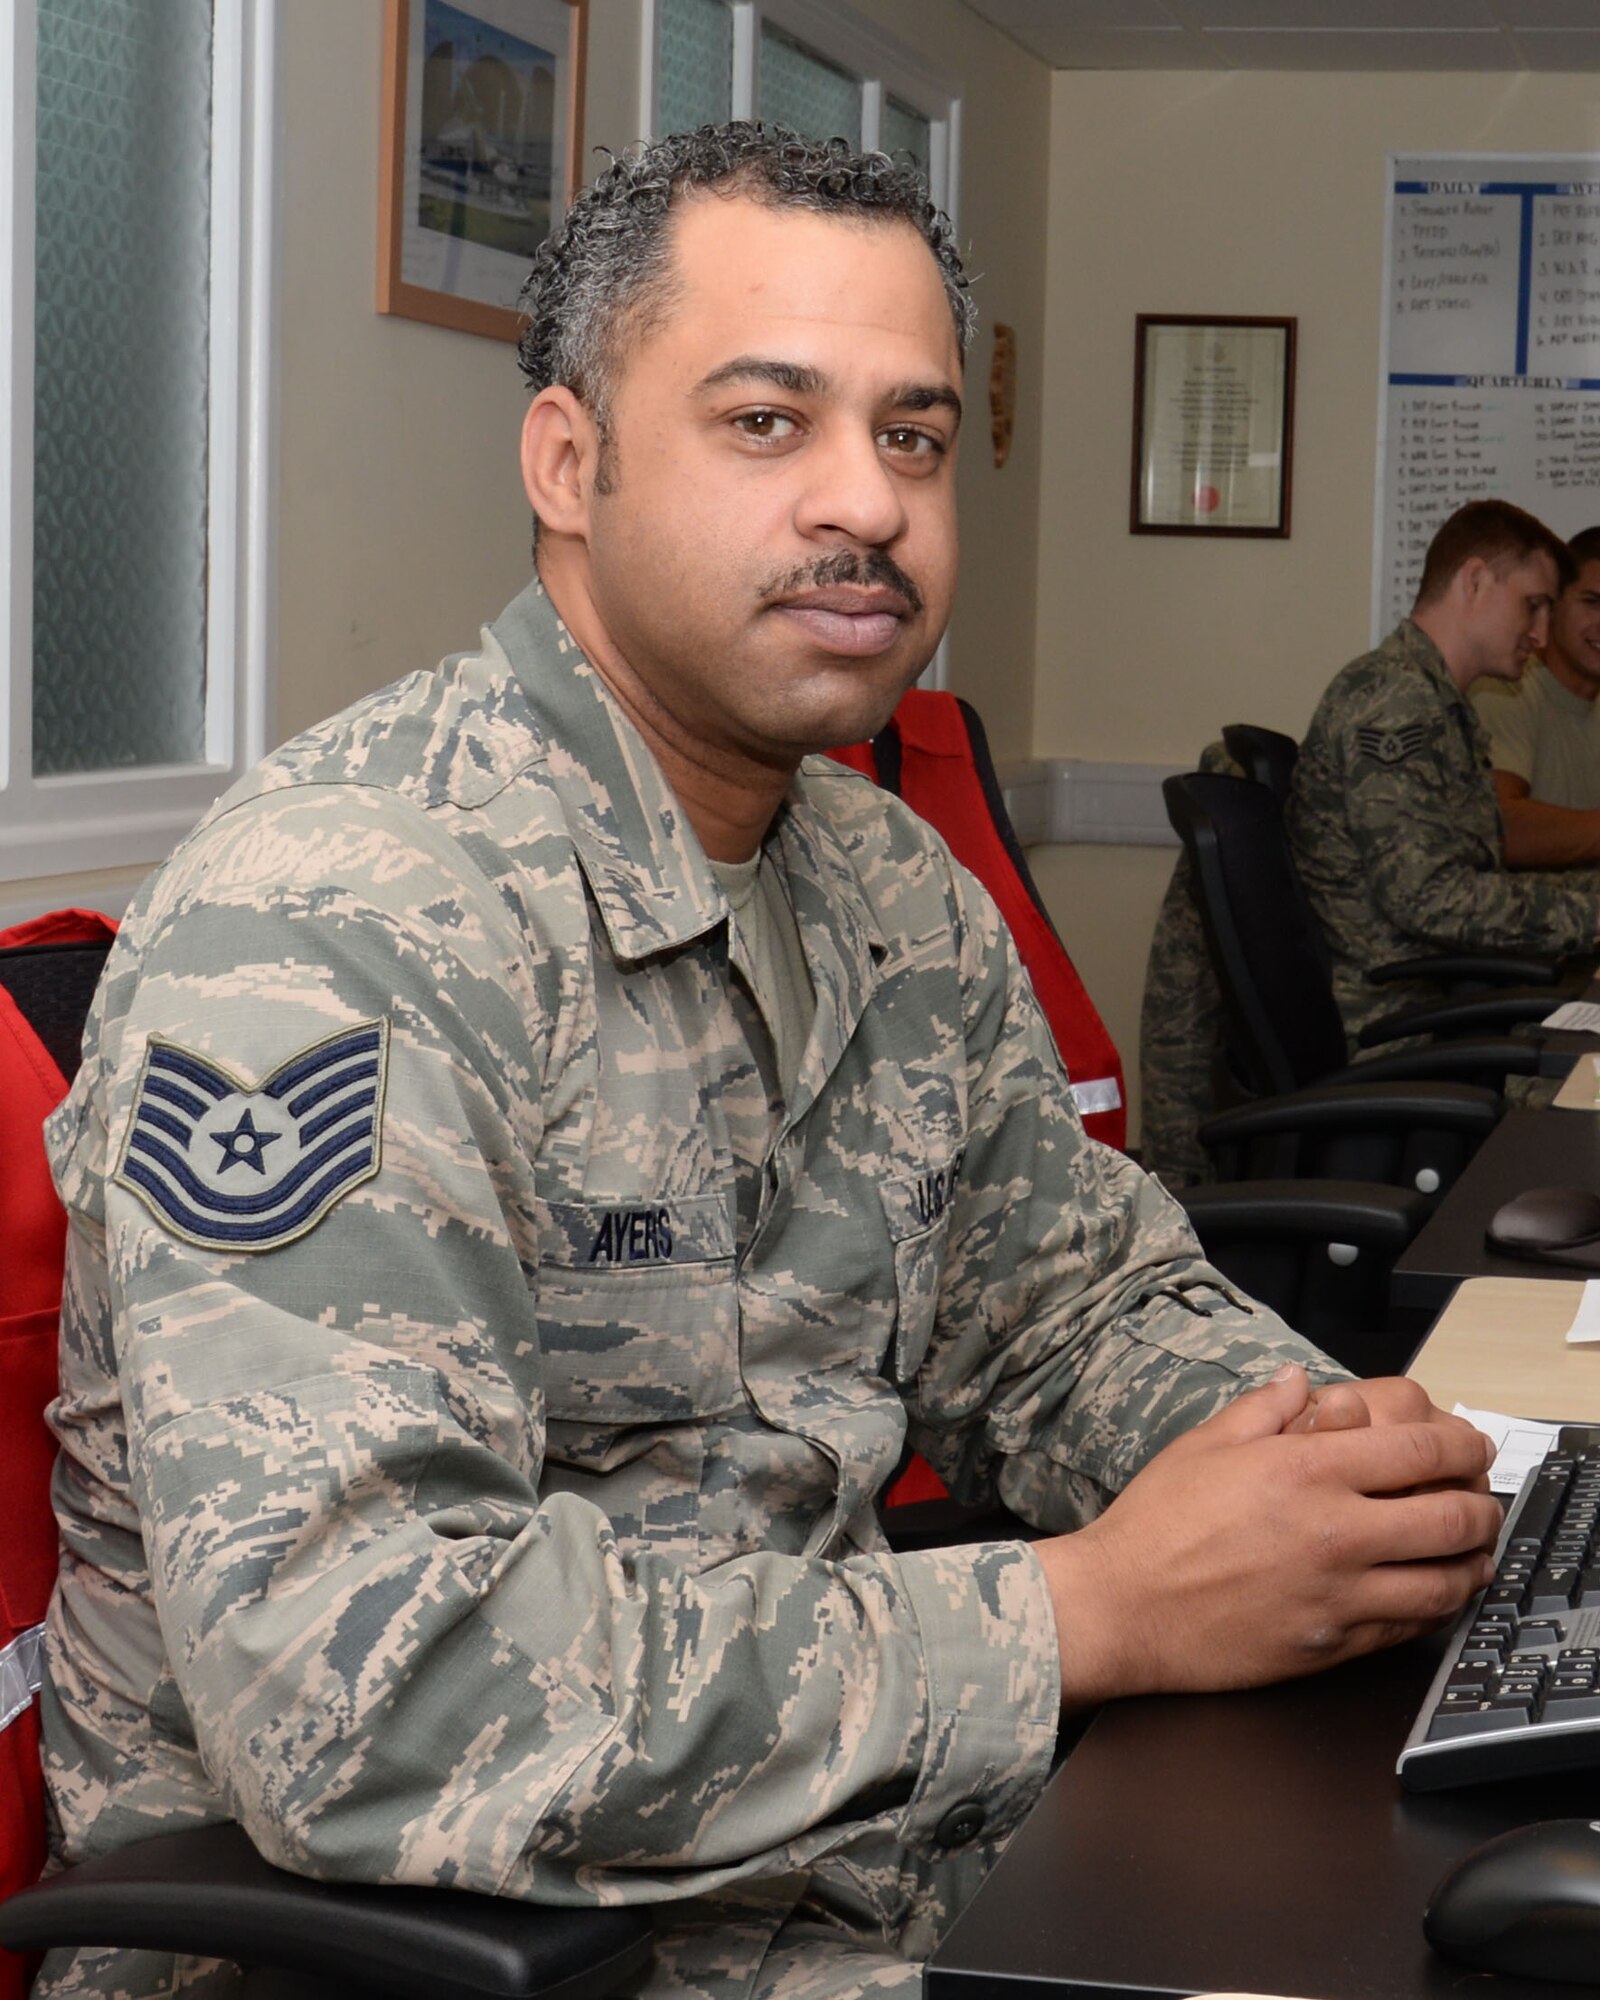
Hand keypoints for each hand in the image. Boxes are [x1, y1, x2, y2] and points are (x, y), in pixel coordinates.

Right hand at [1033, 1364, 1499, 1708]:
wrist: (1122, 1607)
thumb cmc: (1156, 1524)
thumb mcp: (1204, 1444)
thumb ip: (1264, 1407)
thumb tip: (1299, 1382)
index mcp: (1307, 1472)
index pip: (1421, 1451)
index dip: (1462, 1444)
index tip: (1471, 1443)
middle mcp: (1335, 1533)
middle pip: (1451, 1519)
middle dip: (1482, 1506)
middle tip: (1482, 1500)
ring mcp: (1338, 1596)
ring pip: (1444, 1584)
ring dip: (1471, 1564)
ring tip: (1472, 1553)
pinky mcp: (1332, 1646)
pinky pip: (1408, 1629)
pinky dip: (1434, 1609)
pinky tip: (1429, 1595)